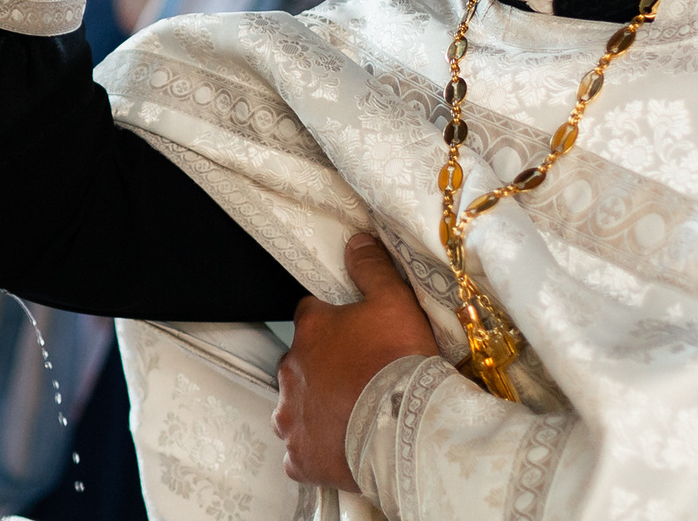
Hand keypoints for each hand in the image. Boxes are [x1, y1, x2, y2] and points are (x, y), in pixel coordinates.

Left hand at [274, 232, 442, 489]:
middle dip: (323, 368)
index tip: (359, 339)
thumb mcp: (395, 302)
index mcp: (310, 329)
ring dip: (316, 408)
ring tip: (352, 414)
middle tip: (359, 379)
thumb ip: (372, 268)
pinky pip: (300, 451)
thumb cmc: (400, 364)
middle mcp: (290, 370)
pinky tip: (341, 445)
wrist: (406, 430)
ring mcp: (292, 416)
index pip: (312, 317)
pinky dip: (316, 448)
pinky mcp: (299, 456)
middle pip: (301, 362)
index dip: (336, 326)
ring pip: (296, 406)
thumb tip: (356, 242)